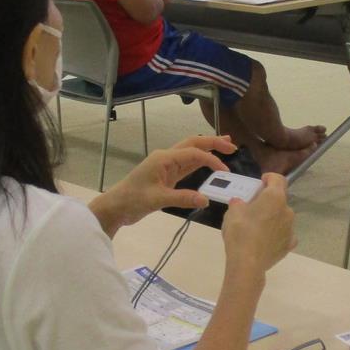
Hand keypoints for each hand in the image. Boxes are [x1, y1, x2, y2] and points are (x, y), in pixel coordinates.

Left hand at [91, 135, 234, 234]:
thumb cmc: (133, 200)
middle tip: (232, 145)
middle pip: (193, 144)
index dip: (211, 160)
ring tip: (226, 146)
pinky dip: (200, 161)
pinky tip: (209, 162)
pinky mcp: (167, 175)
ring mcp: (166, 165)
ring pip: (190, 152)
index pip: (192, 153)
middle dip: (213, 143)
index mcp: (163, 158)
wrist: (116, 206)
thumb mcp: (158, 200)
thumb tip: (206, 200)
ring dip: (208, 149)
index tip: (225, 171)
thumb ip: (182, 198)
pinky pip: (187, 164)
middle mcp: (166, 157)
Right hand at [221, 174, 295, 276]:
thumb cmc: (240, 231)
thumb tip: (240, 202)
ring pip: (282, 218)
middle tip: (253, 208)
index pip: (278, 179)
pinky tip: (266, 241)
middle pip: (279, 200)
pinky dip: (276, 234)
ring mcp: (291, 229)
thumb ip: (238, 203)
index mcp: (275, 198)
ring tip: (257, 228)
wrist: (247, 263)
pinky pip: (284, 234)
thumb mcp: (232, 212)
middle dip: (268, 201)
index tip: (261, 182)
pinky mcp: (289, 245)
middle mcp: (288, 211)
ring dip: (273, 218)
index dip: (269, 178)